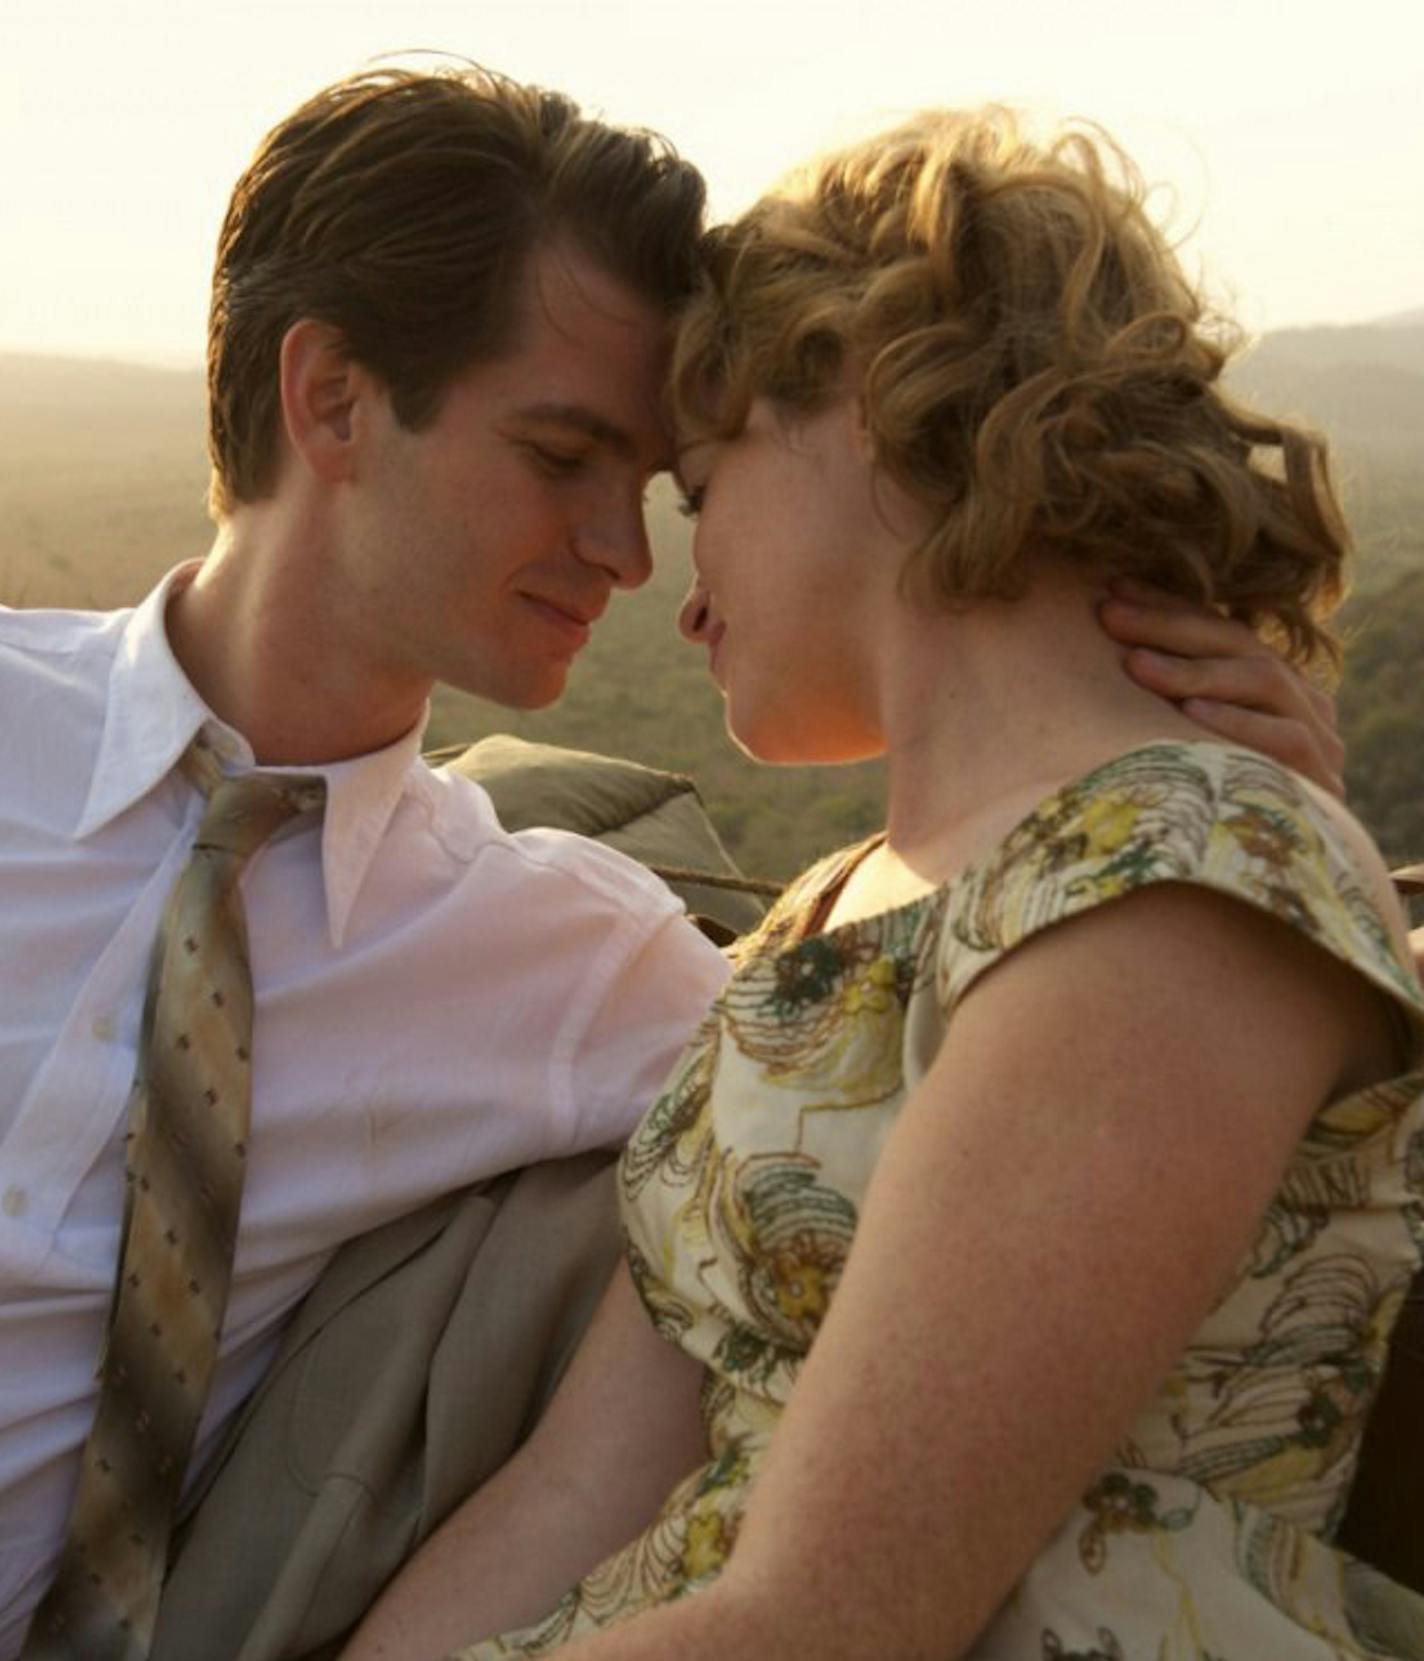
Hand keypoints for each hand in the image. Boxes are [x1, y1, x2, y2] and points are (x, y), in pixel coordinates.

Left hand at [1099, 577, 1344, 797]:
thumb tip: (1096, 656)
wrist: (1273, 878)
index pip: (1220, 629)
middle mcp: (1301, 701)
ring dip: (1192, 670)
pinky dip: (1234, 723)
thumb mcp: (1185, 741)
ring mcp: (1318, 737)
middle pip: (1237, 644)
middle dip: (1168, 626)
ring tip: (1135, 665)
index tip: (1109, 591)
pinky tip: (1189, 714)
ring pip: (1261, 681)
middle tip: (1109, 615)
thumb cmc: (1203, 803)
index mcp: (1272, 685)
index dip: (1166, 606)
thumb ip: (1165, 700)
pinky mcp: (1320, 778)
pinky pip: (1282, 740)